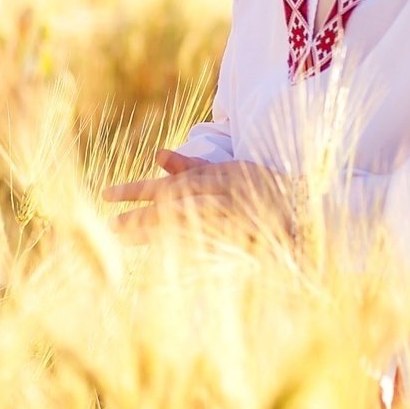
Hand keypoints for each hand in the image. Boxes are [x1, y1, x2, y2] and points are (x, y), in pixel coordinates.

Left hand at [103, 148, 293, 241]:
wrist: (303, 215)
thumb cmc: (262, 190)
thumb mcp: (227, 171)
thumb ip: (190, 166)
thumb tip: (157, 155)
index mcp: (214, 178)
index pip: (167, 185)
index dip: (135, 191)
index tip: (106, 196)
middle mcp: (219, 196)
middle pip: (171, 204)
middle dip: (139, 213)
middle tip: (111, 224)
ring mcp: (229, 219)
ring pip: (184, 224)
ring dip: (153, 232)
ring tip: (125, 237)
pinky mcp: (240, 241)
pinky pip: (204, 246)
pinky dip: (182, 249)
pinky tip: (161, 253)